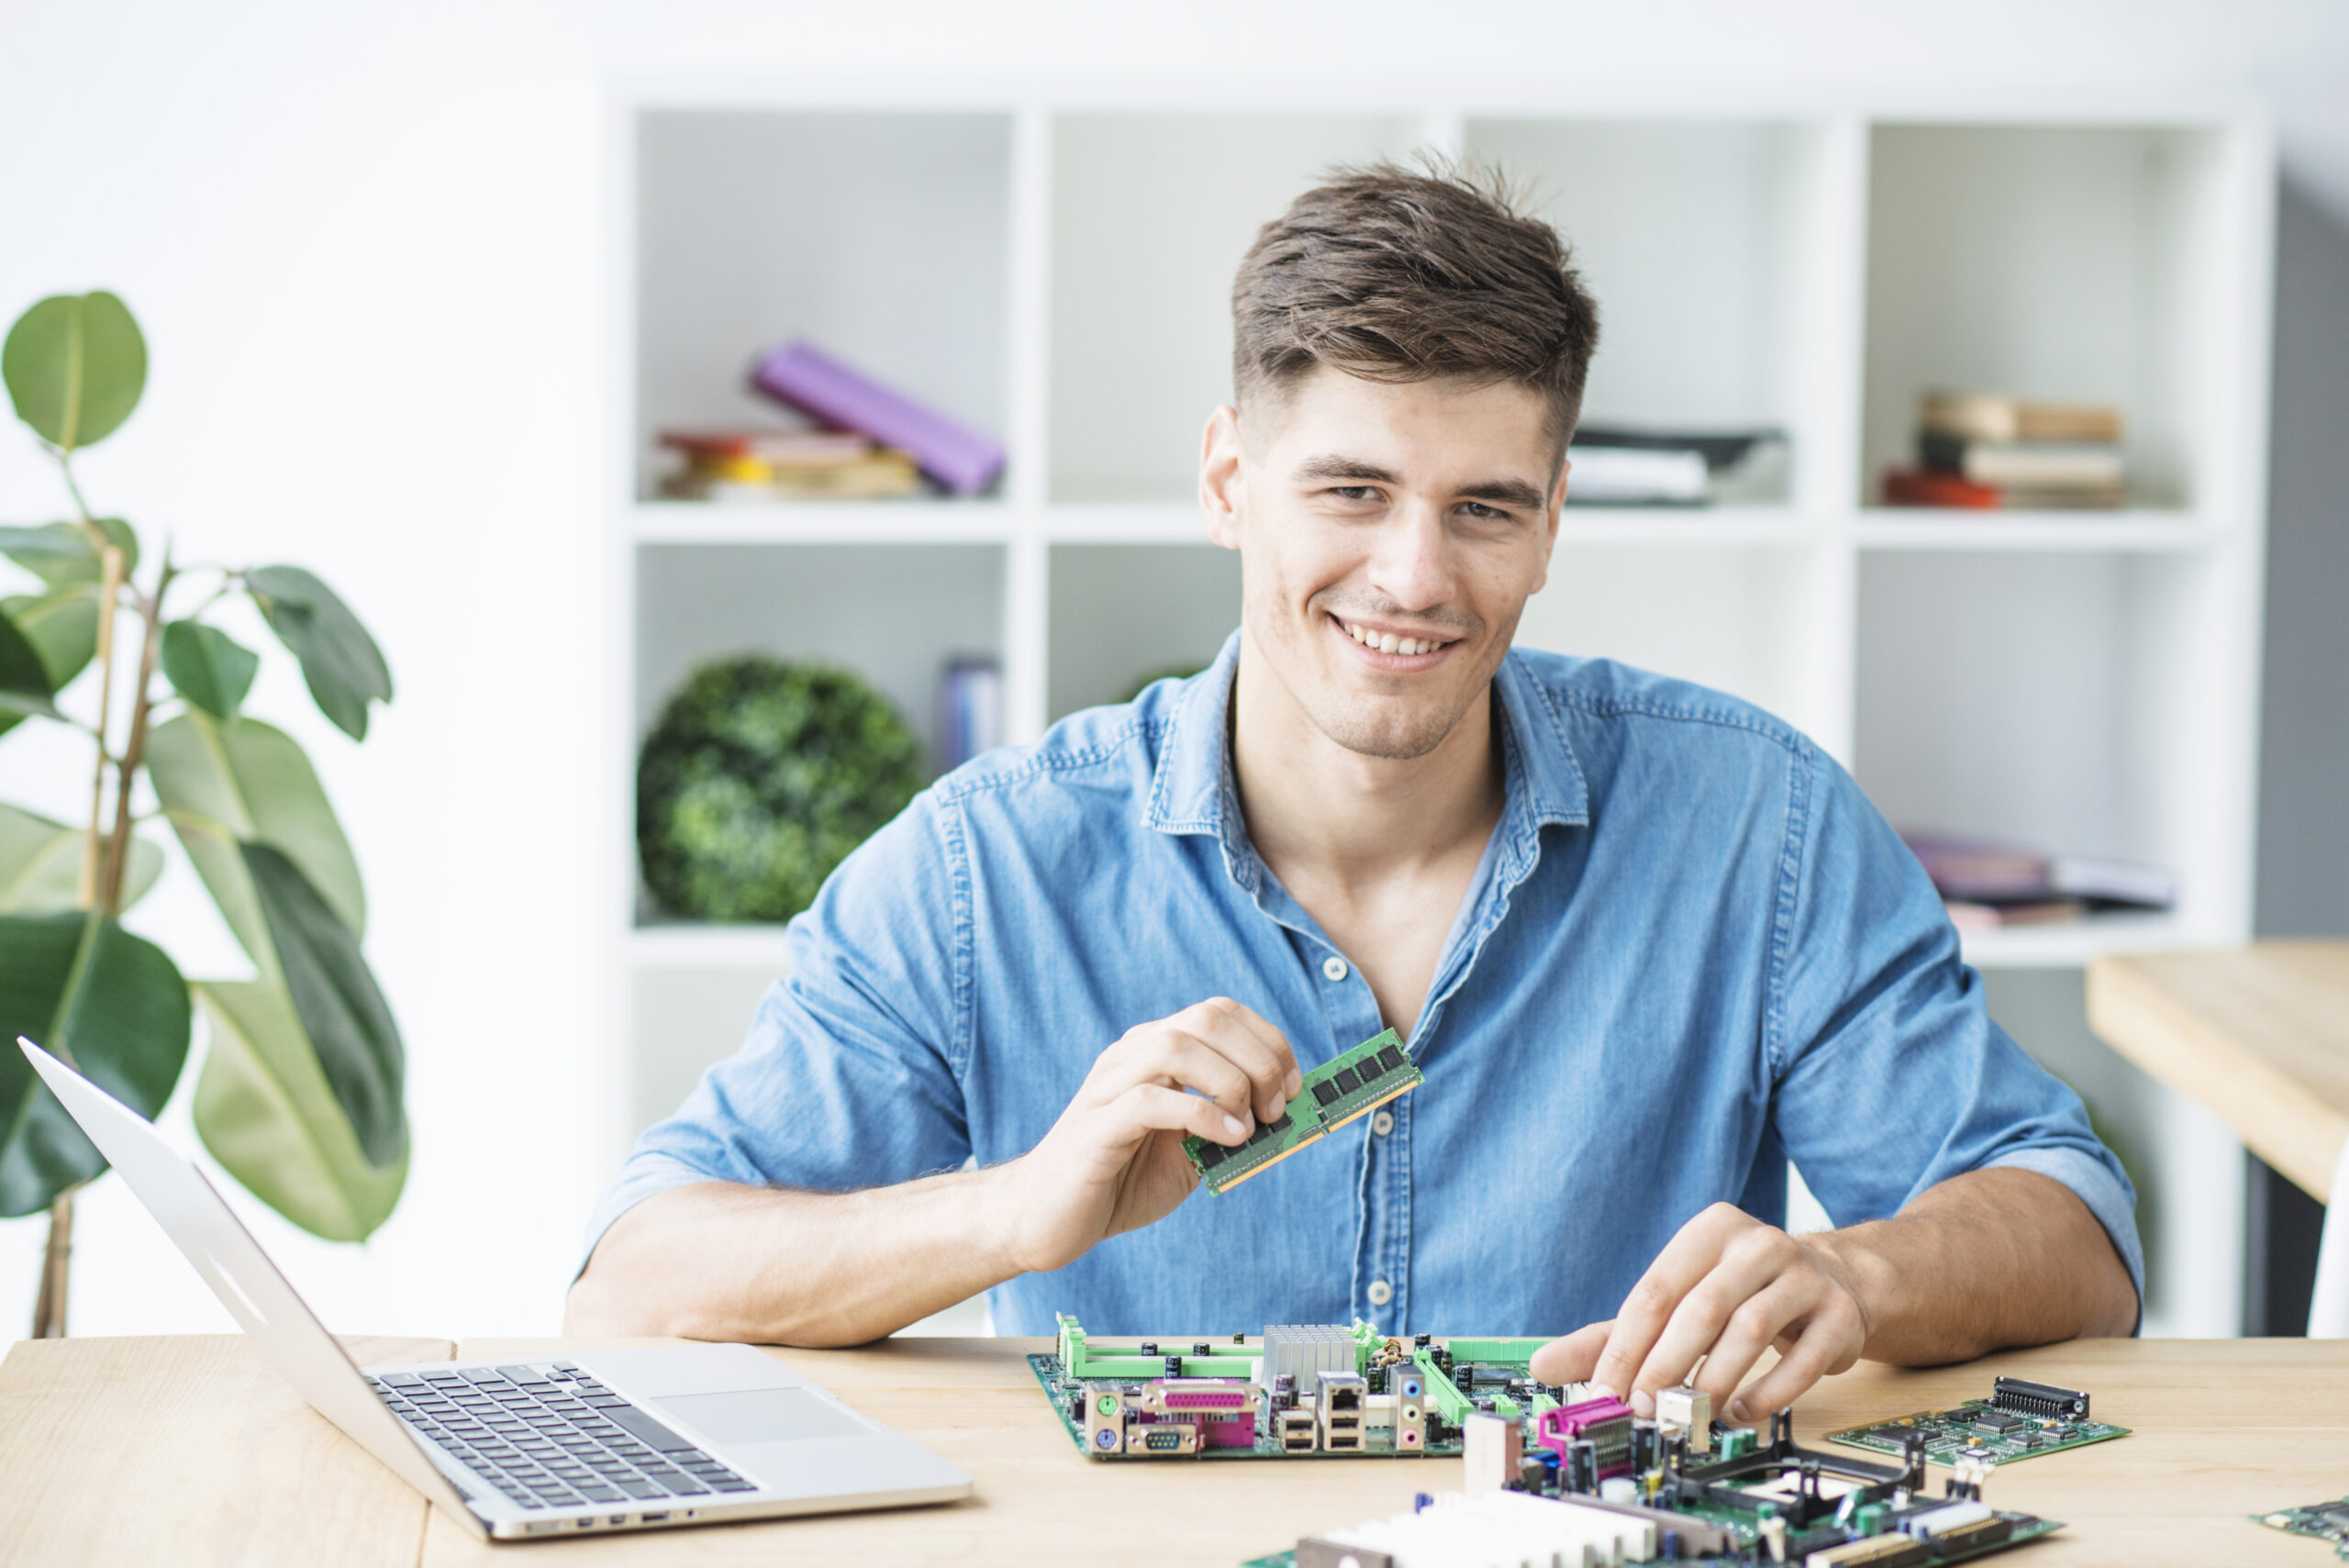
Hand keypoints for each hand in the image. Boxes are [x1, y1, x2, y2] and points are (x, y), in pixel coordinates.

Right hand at [998, 998, 1300, 1274]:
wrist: (1045, 1220)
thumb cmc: (1118, 1182)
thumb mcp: (1188, 1151)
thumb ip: (1228, 1129)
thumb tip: (1288, 1119)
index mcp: (1152, 1053)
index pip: (1218, 1012)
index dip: (1267, 1041)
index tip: (1296, 1085)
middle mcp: (1130, 1057)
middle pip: (1205, 1019)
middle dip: (1259, 1059)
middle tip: (1277, 1108)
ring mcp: (1109, 1087)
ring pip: (1177, 1046)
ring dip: (1231, 1082)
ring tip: (1250, 1124)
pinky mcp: (1096, 1126)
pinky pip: (1150, 1100)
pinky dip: (1201, 1115)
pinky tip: (1226, 1140)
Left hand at [1528, 1203, 1873, 1422]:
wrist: (1830, 1282)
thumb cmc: (1736, 1295)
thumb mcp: (1675, 1302)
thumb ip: (1611, 1335)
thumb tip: (1542, 1365)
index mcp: (1708, 1231)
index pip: (1655, 1291)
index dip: (1626, 1347)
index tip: (1605, 1393)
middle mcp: (1758, 1244)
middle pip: (1700, 1309)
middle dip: (1664, 1366)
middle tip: (1644, 1410)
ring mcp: (1804, 1276)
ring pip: (1751, 1329)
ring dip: (1714, 1379)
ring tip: (1690, 1414)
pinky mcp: (1839, 1314)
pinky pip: (1803, 1358)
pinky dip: (1768, 1391)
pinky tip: (1739, 1412)